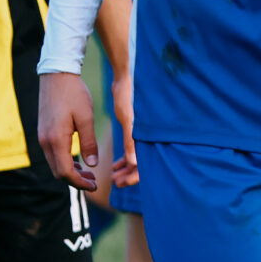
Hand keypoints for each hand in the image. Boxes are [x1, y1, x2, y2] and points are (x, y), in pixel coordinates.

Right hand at [38, 72, 98, 190]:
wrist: (56, 74)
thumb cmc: (73, 93)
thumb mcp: (86, 117)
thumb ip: (89, 143)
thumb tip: (92, 165)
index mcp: (56, 139)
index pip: (65, 173)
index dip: (80, 183)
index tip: (95, 185)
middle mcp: (45, 141)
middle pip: (57, 172)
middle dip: (75, 180)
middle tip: (94, 181)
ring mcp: (42, 136)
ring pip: (54, 164)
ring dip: (70, 172)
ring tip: (88, 172)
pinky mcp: (43, 131)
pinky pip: (52, 154)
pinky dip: (64, 161)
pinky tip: (77, 159)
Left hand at [110, 69, 138, 188]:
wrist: (126, 78)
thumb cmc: (128, 96)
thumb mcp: (127, 119)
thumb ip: (131, 140)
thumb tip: (134, 163)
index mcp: (147, 136)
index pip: (144, 164)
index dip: (133, 177)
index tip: (120, 183)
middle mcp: (147, 137)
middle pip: (141, 164)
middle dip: (129, 175)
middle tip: (115, 181)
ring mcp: (142, 134)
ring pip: (136, 158)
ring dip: (126, 168)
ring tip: (113, 175)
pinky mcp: (136, 130)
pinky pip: (132, 149)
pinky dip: (125, 158)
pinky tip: (115, 164)